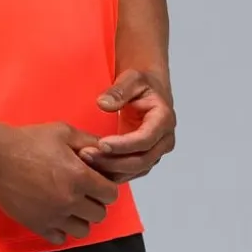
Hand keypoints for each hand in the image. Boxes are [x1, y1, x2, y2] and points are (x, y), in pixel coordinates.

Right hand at [0, 122, 120, 244]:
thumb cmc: (28, 140)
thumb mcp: (62, 131)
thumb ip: (89, 141)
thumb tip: (107, 152)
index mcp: (79, 176)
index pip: (110, 194)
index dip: (105, 186)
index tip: (95, 180)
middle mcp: (70, 200)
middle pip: (100, 214)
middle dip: (94, 201)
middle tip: (81, 190)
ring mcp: (53, 216)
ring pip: (83, 230)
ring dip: (79, 217)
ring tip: (68, 203)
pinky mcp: (37, 226)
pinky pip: (60, 238)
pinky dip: (60, 228)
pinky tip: (53, 212)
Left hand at [79, 69, 175, 183]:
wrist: (150, 91)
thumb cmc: (143, 83)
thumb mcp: (131, 79)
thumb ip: (118, 91)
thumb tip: (103, 104)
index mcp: (164, 119)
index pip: (145, 139)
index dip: (124, 145)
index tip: (101, 144)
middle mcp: (164, 139)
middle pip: (141, 160)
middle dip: (113, 161)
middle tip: (87, 154)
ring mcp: (157, 151)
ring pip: (136, 169)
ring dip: (111, 169)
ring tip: (86, 159)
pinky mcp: (146, 158)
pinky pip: (132, 171)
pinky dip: (113, 171)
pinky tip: (94, 165)